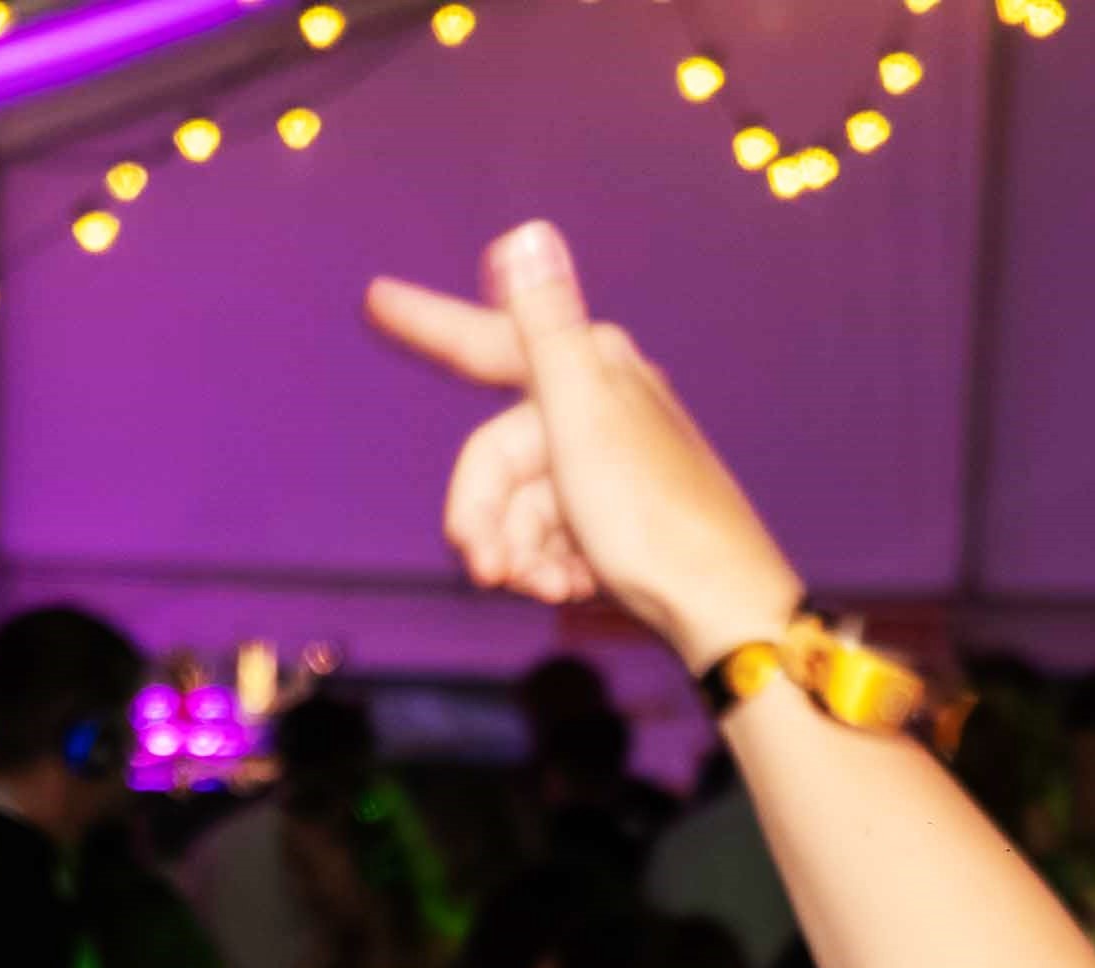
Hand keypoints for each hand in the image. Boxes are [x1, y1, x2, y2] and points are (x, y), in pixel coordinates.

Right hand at [366, 221, 798, 666]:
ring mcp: (602, 465)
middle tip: (489, 572)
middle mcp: (596, 405)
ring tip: (545, 587)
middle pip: (495, 456)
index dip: (430, 323)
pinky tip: (572, 587)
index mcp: (589, 367)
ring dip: (517, 554)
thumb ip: (546, 327)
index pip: (488, 340)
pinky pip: (547, 537)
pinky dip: (548, 567)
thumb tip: (525, 233)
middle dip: (484, 518)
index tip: (375, 300)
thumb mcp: (585, 416)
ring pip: (516, 505)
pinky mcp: (610, 516)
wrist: (719, 608)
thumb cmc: (651, 516)